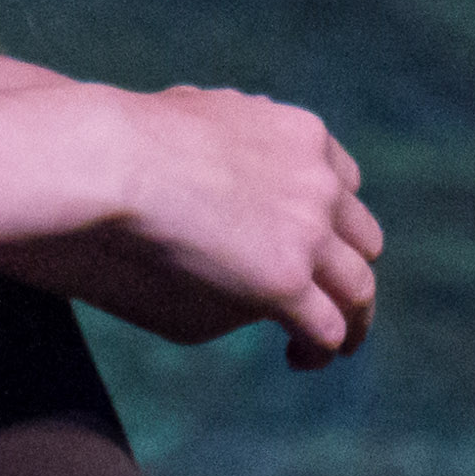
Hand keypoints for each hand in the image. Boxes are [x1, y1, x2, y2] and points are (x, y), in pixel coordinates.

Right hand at [54, 85, 381, 367]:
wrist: (113, 159)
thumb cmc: (129, 138)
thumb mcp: (196, 117)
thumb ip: (226, 146)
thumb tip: (214, 154)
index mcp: (301, 136)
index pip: (343, 182)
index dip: (331, 219)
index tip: (314, 242)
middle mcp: (319, 183)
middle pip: (361, 238)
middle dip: (344, 269)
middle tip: (326, 296)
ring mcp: (307, 232)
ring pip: (357, 289)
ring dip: (350, 321)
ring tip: (332, 346)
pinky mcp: (284, 281)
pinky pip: (326, 328)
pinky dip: (320, 349)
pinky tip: (298, 358)